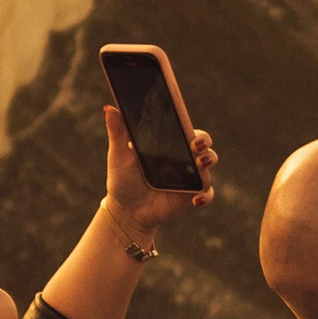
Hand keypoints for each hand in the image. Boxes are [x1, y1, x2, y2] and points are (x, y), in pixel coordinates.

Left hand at [102, 103, 216, 236]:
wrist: (126, 210)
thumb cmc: (123, 179)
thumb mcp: (118, 156)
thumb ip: (117, 132)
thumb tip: (109, 108)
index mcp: (168, 144)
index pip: (186, 129)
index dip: (188, 124)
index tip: (187, 125)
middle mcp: (183, 158)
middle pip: (203, 145)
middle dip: (204, 143)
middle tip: (195, 146)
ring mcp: (189, 177)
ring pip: (208, 165)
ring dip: (208, 163)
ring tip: (199, 165)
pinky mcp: (191, 195)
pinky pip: (207, 194)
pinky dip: (206, 195)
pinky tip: (196, 199)